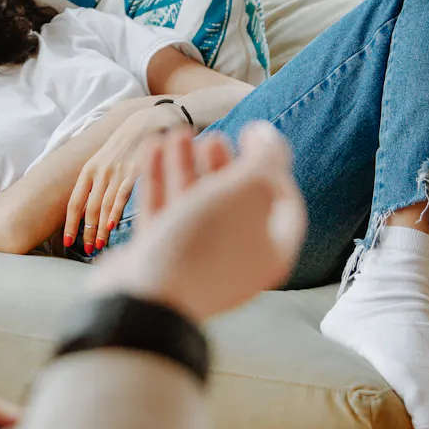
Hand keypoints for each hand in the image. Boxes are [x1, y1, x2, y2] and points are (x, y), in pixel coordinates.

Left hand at [64, 106, 182, 254]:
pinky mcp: (134, 170)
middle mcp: (100, 171)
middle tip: (86, 250)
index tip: (67, 242)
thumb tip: (92, 209)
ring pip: (103, 207)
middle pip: (88, 209)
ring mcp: (116, 171)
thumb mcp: (106, 159)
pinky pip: (121, 196)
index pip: (75, 202)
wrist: (150, 120)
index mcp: (90, 169)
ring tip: (98, 246)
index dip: (70, 224)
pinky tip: (112, 228)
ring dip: (100, 229)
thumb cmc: (128, 144)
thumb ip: (98, 181)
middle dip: (86, 233)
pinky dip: (115, 213)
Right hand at [90, 122, 305, 322]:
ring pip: (194, 204)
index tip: (252, 132)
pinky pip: (163, 212)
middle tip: (211, 137)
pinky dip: (159, 179)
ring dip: (186, 166)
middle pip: (233, 202)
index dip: (271, 163)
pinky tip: (152, 150)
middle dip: (222, 164)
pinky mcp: (157, 256)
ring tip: (176, 134)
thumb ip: (267, 159)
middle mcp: (235, 259)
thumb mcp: (250, 192)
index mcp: (270, 251)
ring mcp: (194, 259)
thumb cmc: (206, 243)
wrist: (146, 296)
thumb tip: (266, 136)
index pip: (282, 202)